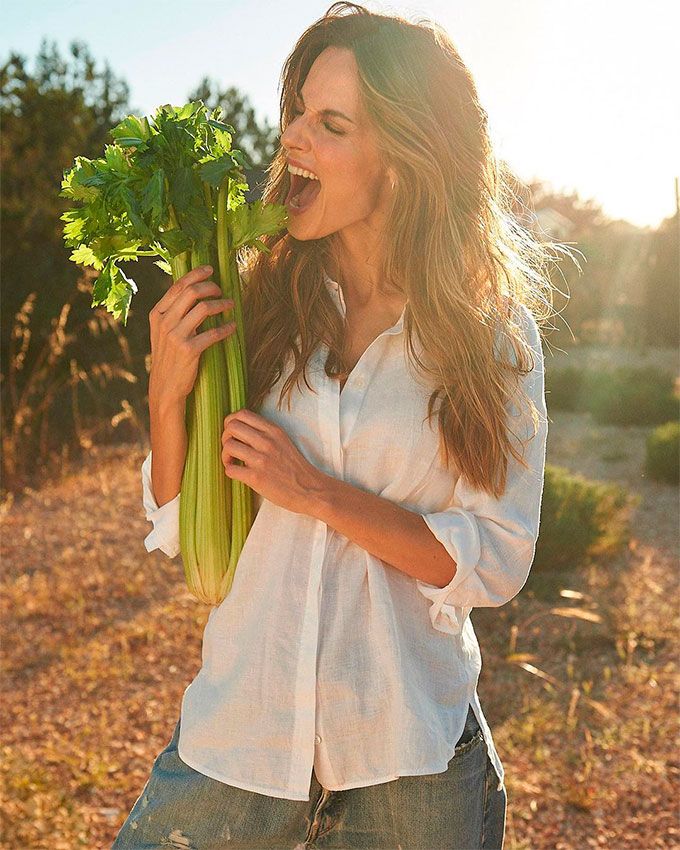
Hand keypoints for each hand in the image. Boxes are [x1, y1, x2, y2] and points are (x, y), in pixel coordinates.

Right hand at [148, 264, 235, 409]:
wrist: (165, 387)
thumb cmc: (169, 357)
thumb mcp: (163, 332)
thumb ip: (174, 312)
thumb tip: (193, 290)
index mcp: (157, 314)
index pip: (178, 285)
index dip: (196, 274)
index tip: (211, 269)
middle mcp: (165, 322)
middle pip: (191, 292)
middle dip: (211, 287)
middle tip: (222, 291)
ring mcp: (176, 336)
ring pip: (203, 308)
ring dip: (221, 304)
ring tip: (230, 305)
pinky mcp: (189, 350)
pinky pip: (213, 333)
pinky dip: (226, 328)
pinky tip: (233, 327)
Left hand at [221, 408, 326, 514]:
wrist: (311, 490)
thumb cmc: (295, 468)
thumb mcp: (283, 441)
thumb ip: (264, 434)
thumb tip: (240, 432)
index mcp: (273, 431)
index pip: (242, 414)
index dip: (230, 422)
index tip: (233, 433)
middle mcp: (267, 442)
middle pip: (231, 426)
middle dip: (225, 437)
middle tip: (231, 448)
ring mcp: (261, 460)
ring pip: (228, 446)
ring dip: (225, 455)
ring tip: (232, 462)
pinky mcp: (256, 478)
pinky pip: (230, 469)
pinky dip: (229, 471)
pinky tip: (237, 473)